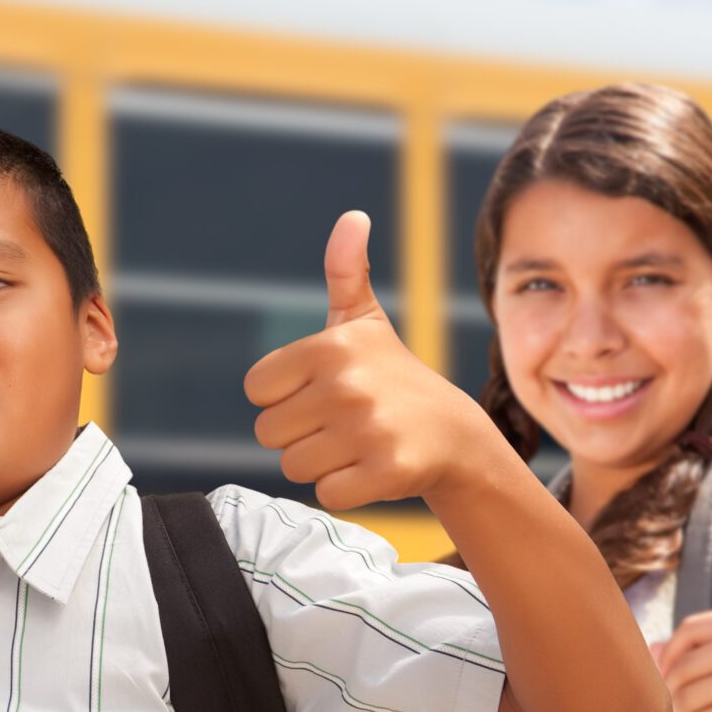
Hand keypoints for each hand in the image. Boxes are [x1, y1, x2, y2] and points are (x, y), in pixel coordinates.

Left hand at [245, 212, 505, 510]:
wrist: (454, 434)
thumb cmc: (394, 376)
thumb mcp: (365, 321)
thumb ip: (346, 270)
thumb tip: (352, 217)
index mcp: (330, 347)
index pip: (257, 390)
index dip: (283, 397)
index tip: (320, 393)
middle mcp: (347, 385)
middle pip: (268, 433)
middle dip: (298, 435)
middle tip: (340, 424)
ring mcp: (368, 430)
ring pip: (293, 466)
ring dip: (320, 464)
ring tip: (356, 445)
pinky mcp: (386, 471)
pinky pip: (327, 494)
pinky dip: (345, 489)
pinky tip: (371, 468)